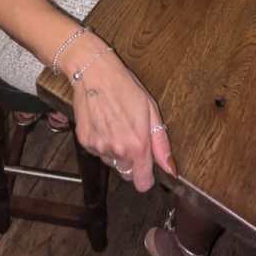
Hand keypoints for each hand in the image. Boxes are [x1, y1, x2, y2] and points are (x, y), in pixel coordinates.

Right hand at [68, 46, 175, 192]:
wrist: (94, 72)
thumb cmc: (124, 86)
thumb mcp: (151, 110)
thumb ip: (161, 143)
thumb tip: (170, 168)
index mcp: (137, 145)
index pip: (142, 183)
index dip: (146, 176)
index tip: (145, 166)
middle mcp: (117, 150)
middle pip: (127, 172)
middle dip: (131, 159)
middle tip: (130, 133)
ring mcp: (99, 147)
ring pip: (111, 161)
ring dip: (115, 150)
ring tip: (115, 124)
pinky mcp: (85, 141)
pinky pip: (97, 151)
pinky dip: (101, 141)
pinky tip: (103, 122)